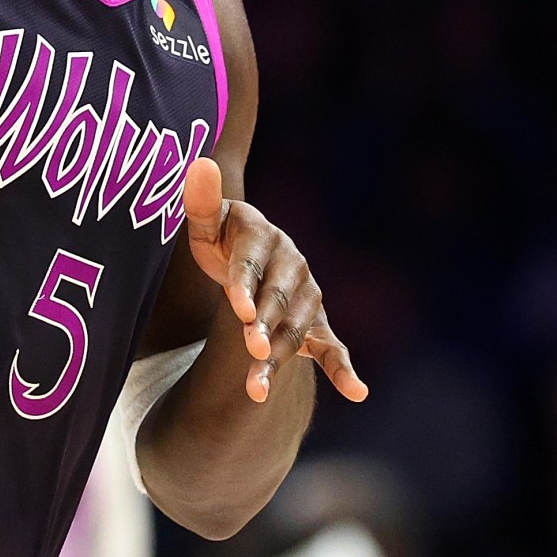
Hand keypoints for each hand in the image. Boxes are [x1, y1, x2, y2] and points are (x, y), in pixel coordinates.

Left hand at [183, 157, 366, 404]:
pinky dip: (344, 369)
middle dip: (266, 325)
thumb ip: (200, 201)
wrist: (252, 251)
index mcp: (263, 237)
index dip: (246, 285)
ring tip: (255, 390)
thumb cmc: (221, 237)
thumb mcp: (207, 220)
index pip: (252, 263)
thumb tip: (199, 164)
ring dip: (280, 357)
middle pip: (278, 299)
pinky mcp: (316, 323)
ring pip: (296, 330)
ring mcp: (307, 296)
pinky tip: (357, 392)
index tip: (239, 308)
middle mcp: (292, 266)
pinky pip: (332, 347)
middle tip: (252, 347)